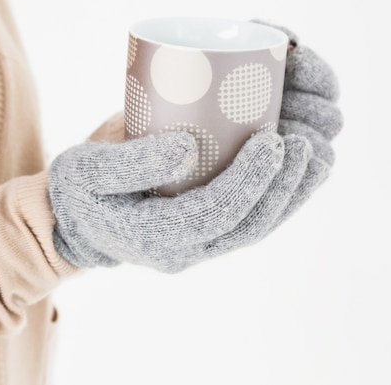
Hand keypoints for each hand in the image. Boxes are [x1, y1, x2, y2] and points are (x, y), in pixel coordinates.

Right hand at [48, 24, 341, 272]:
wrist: (74, 221)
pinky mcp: (205, 232)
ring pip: (256, 227)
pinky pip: (250, 220)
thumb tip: (186, 149)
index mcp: (153, 237)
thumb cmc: (77, 190)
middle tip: (302, 142)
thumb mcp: (85, 170)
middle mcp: (183, 251)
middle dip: (282, 187)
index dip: (248, 181)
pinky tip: (299, 169)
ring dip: (291, 194)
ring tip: (316, 154)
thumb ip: (129, 162)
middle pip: (247, 226)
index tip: (271, 140)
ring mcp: (197, 245)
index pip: (213, 214)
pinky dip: (280, 197)